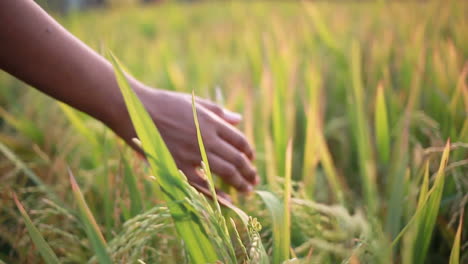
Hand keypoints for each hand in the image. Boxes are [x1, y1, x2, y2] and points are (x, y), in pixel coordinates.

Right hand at [112, 85, 258, 194]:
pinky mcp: (178, 167)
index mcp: (212, 121)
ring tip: (247, 190)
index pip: (239, 140)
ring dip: (240, 182)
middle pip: (236, 158)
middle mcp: (207, 138)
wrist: (135, 111)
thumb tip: (238, 119)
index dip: (248, 151)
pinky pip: (202, 185)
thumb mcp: (195, 103)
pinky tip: (227, 200)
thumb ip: (218, 112)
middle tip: (254, 180)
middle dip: (249, 171)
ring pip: (226, 172)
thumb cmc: (165, 104)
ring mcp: (193, 154)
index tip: (251, 159)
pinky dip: (218, 194)